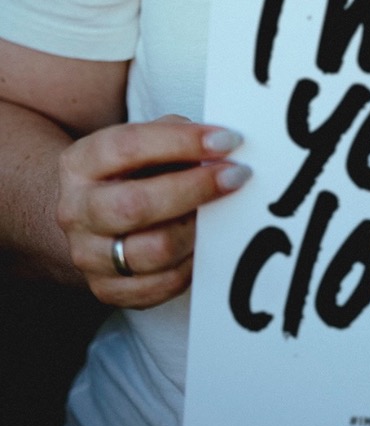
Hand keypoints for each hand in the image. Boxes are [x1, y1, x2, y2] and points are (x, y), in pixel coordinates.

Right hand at [56, 114, 250, 307]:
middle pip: (136, 205)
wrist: (93, 215)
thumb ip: (176, 135)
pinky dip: (192, 263)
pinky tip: (205, 241)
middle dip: (195, 189)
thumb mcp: (145, 140)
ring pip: (154, 251)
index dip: (182, 142)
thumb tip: (221, 148)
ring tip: (221, 211)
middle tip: (237, 176)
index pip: (129, 147)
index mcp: (81, 163)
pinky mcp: (107, 290)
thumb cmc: (132, 170)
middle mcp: (76, 211)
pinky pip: (162, 285)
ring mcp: (88, 255)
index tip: (227, 141)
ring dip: (197, 229)